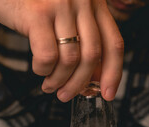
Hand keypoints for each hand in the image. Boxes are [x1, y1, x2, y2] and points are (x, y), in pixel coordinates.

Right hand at [0, 0, 123, 101]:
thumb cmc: (34, 3)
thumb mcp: (67, 16)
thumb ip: (83, 41)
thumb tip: (93, 80)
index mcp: (95, 3)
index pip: (114, 44)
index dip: (114, 73)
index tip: (107, 94)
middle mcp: (83, 1)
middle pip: (93, 55)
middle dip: (80, 83)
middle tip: (67, 95)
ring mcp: (62, 6)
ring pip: (71, 59)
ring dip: (59, 80)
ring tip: (50, 85)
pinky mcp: (38, 13)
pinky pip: (48, 56)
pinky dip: (43, 70)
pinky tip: (39, 69)